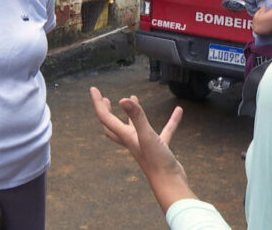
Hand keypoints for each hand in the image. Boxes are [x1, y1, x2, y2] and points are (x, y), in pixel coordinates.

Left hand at [89, 87, 196, 211]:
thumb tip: (122, 99)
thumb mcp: (147, 136)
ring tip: (133, 99)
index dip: (97, 102)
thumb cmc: (157, 162)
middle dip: (107, 112)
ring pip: (134, 127)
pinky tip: (178, 111)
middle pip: (113, 125)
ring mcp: (145, 144)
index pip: (106, 117)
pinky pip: (164, 131)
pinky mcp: (159, 148)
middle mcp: (132, 140)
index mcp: (126, 136)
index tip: (93, 88)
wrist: (170, 183)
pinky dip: (169, 121)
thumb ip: (137, 117)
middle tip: (104, 99)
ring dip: (132, 114)